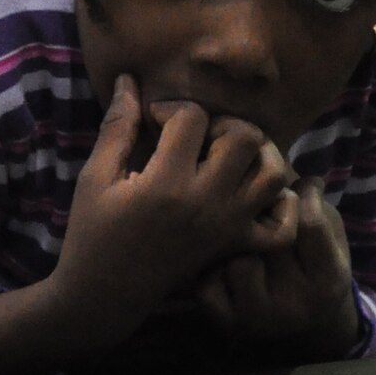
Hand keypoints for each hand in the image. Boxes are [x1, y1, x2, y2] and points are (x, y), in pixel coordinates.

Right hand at [48, 80, 296, 351]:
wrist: (104, 294)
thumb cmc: (92, 232)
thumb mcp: (96, 176)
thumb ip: (118, 127)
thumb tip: (129, 80)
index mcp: (166, 183)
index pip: (193, 117)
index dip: (170, 107)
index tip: (152, 121)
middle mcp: (206, 203)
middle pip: (245, 137)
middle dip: (222, 123)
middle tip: (195, 135)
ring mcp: (227, 227)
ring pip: (273, 174)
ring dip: (256, 155)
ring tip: (225, 156)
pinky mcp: (235, 247)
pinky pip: (282, 227)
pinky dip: (280, 206)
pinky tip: (252, 192)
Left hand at [198, 178, 358, 357]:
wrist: (301, 319)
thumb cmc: (313, 261)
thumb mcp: (329, 233)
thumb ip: (316, 205)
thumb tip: (296, 174)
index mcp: (328, 281)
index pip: (310, 224)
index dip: (300, 194)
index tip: (297, 185)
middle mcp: (294, 306)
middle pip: (269, 242)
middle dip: (262, 212)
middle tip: (258, 200)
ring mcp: (258, 318)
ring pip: (234, 261)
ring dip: (232, 239)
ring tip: (233, 226)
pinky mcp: (226, 322)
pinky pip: (206, 283)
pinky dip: (208, 264)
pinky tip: (215, 252)